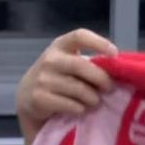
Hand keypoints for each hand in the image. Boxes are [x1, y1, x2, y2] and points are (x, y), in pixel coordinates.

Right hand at [16, 28, 117, 144]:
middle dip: (101, 79)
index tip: (114, 54)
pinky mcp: (39, 98)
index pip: (80, 36)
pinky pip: (71, 105)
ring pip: (79, 89)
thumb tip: (117, 70)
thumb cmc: (58, 77)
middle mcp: (50, 59)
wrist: (28, 96)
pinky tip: (80, 109)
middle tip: (109, 88)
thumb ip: (88, 62)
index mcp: (61, 45)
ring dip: (92, 98)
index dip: (99, 43)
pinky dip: (80, 109)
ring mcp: (43, 78)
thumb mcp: (69, 62)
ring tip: (94, 101)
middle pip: (81, 65)